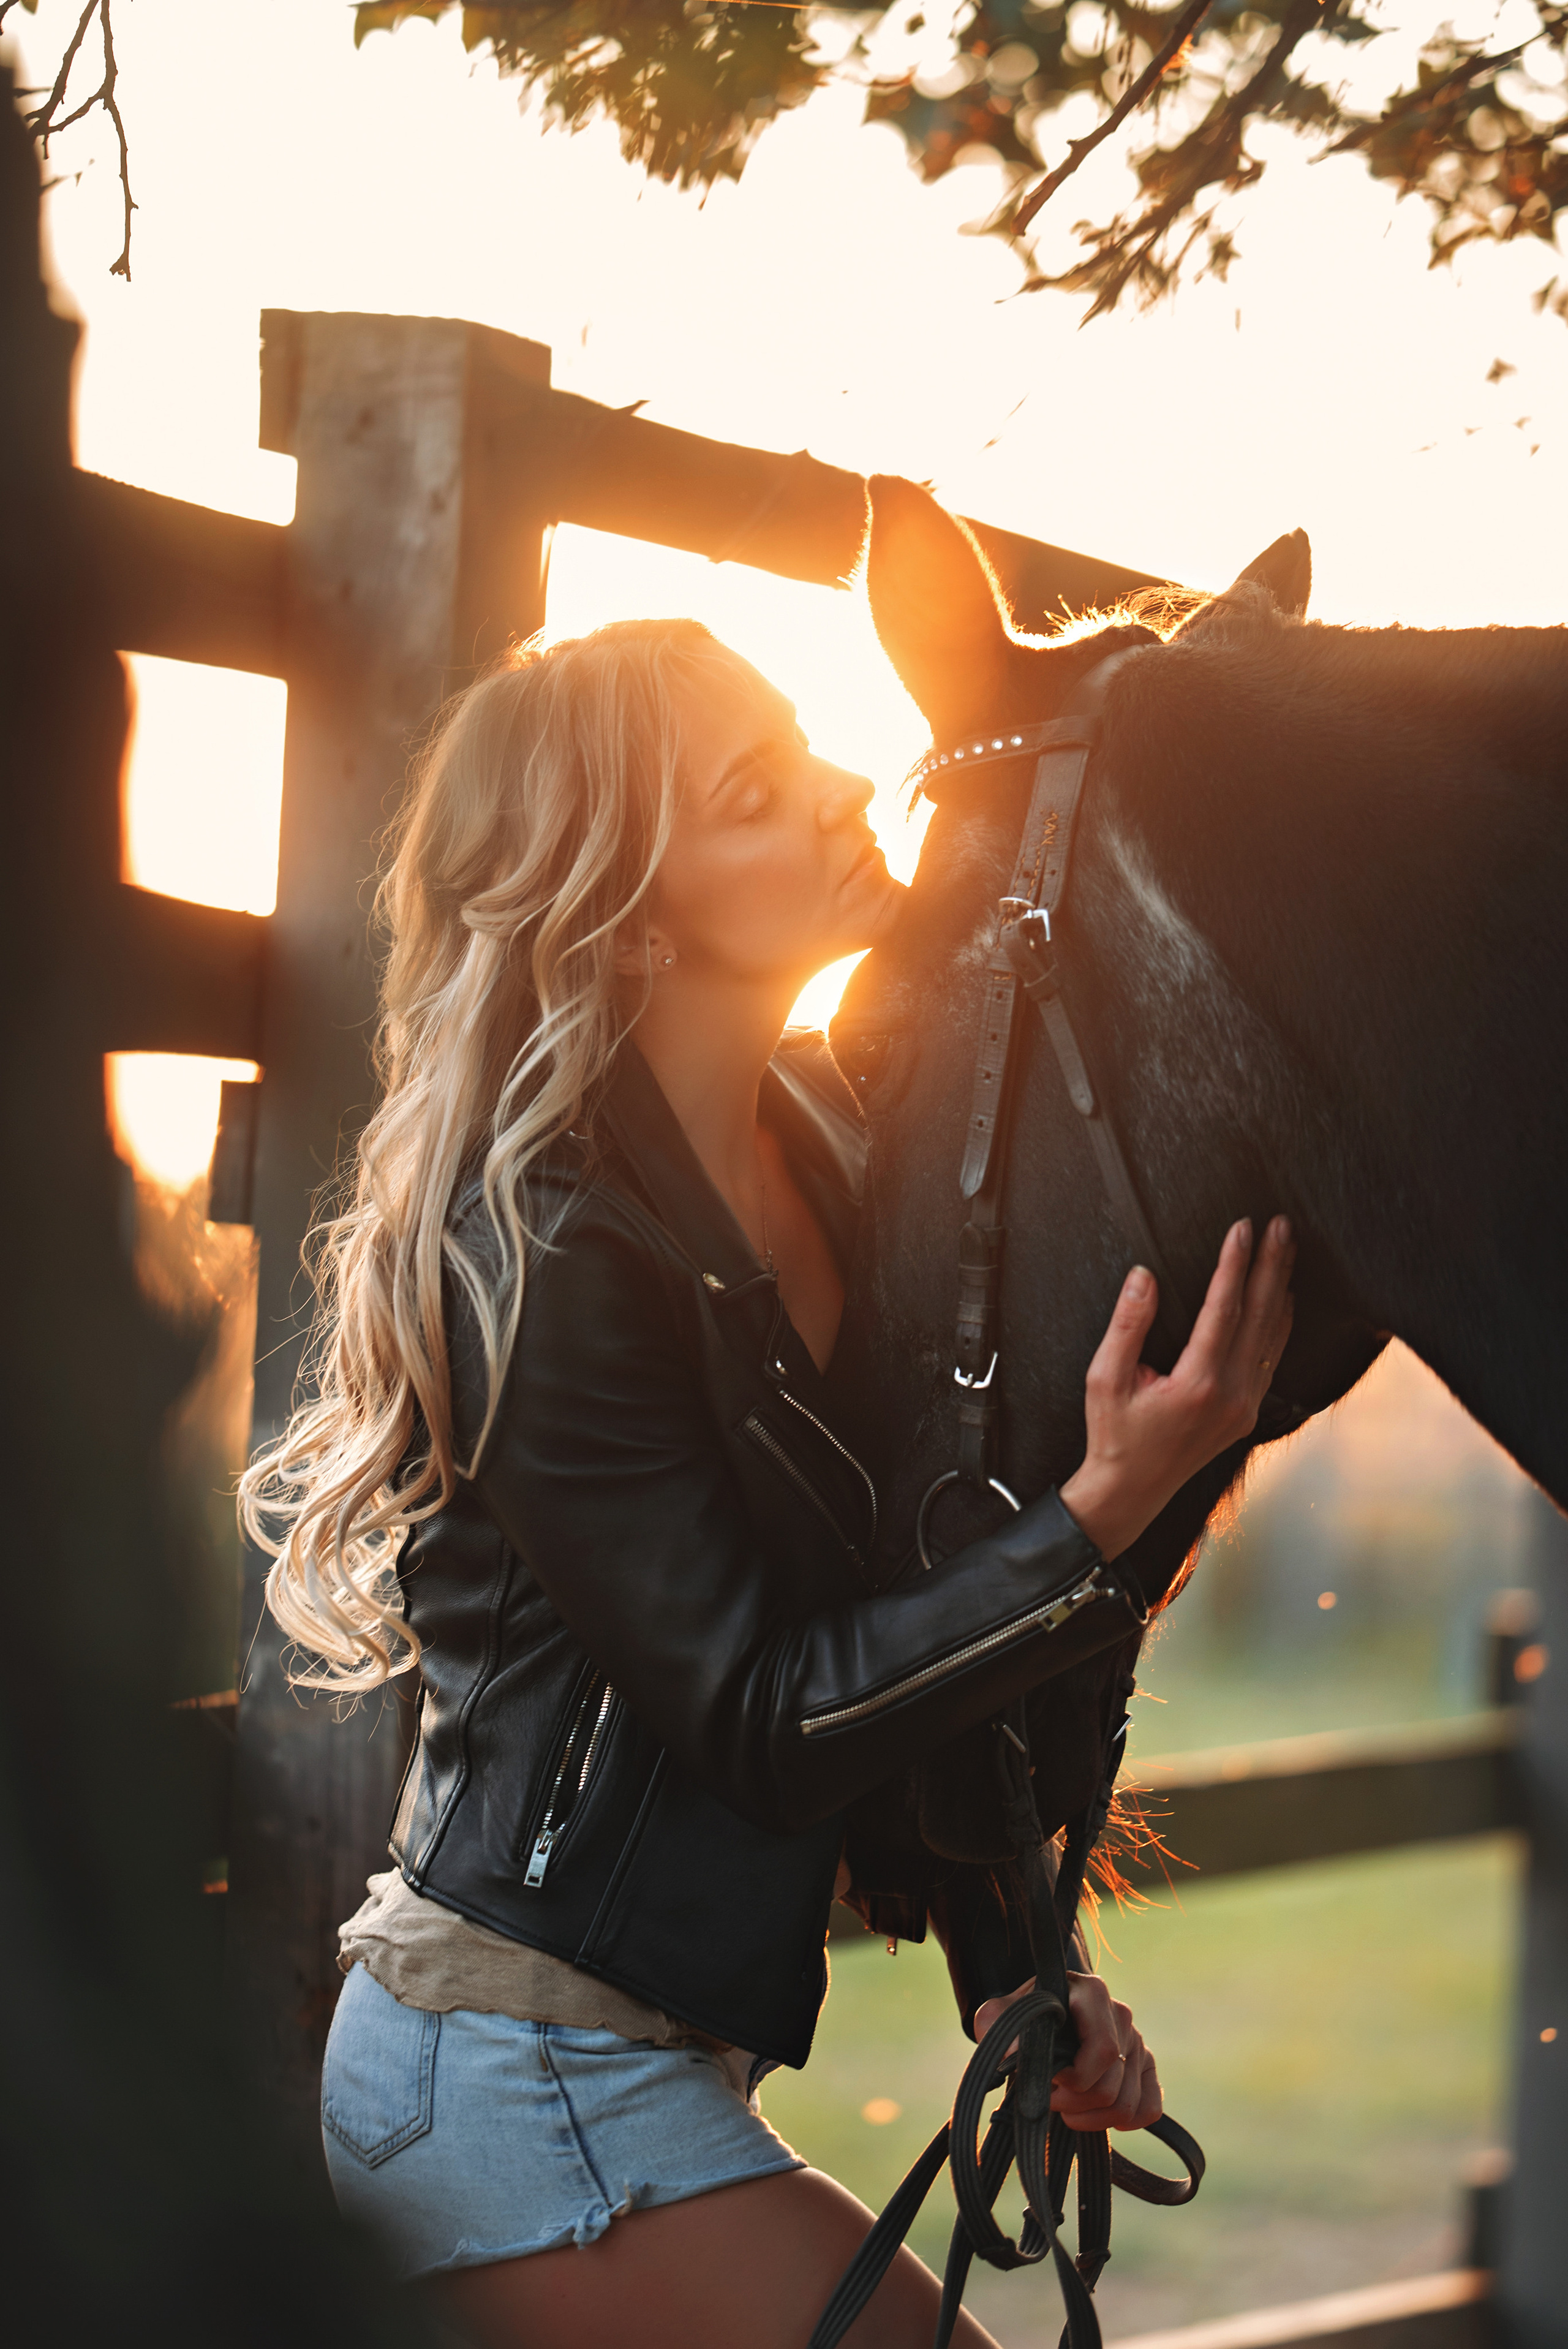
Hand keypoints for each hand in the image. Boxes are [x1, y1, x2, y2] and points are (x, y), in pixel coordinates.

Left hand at [972, 1972, 1160, 2133]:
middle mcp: (1122, 2016)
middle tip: (1050, 2096)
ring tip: (1065, 2102)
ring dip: (1090, 2118)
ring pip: (1126, 2106)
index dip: (1075, 2078)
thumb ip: (996, 2024)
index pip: (1103, 2050)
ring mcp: (1138, 2043)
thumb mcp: (998, 2015)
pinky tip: (1096, 2112)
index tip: (1049, 2080)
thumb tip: (1016, 2053)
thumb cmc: (1020, 2017)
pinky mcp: (1146, 2068)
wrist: (1039, 2020)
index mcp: (1092, 1993)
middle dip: (1073, 2104)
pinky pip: (1149, 2109)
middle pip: (1110, 2087)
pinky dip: (1123, 2123)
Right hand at [1059, 1216, 1295, 1561]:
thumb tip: (1144, 1277)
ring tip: (1287, 1250)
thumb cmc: (1113, 1435)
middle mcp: (1230, 1396)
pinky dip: (1281, 1324)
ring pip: (1273, 1336)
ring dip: (1281, 1288)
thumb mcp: (1104, 1379)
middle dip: (1271, 1265)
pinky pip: (1271, 1359)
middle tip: (1281, 1225)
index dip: (1234, 1264)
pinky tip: (1284, 1299)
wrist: (1130, 1492)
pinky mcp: (1246, 1414)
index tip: (1242, 1228)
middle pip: (1260, 1316)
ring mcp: (1244, 1407)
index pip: (1224, 1309)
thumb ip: (1127, 1325)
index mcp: (1197, 1385)